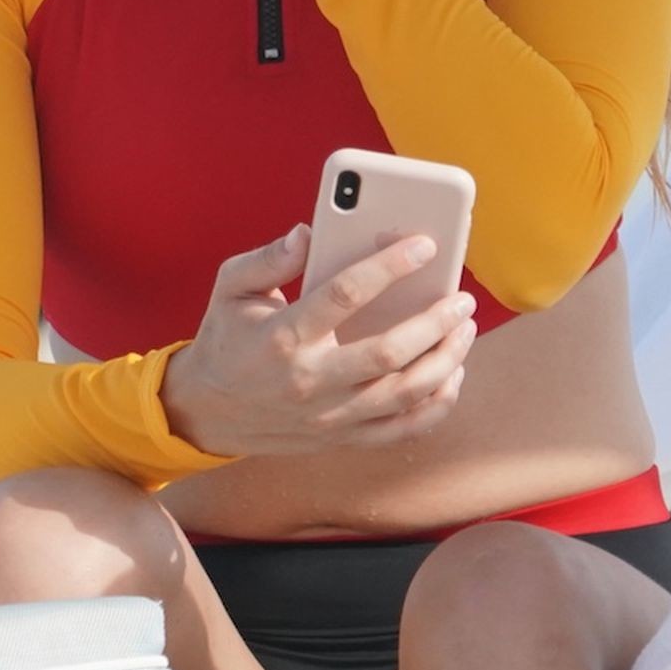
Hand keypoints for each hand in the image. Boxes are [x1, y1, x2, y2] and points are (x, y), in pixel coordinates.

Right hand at [162, 222, 477, 457]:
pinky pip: (401, 430)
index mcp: (283, 335)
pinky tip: (453, 375)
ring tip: (464, 329)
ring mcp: (328, 415)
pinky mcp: (340, 437)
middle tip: (461, 297)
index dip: (389, 266)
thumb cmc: (227, 338)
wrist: (206, 411)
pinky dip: (435, 406)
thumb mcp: (230, 287)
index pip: (344, 294)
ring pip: (403, 394)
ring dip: (445, 361)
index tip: (425, 244)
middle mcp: (309, 379)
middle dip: (434, 322)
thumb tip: (308, 232)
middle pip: (387, 353)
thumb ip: (268, 258)